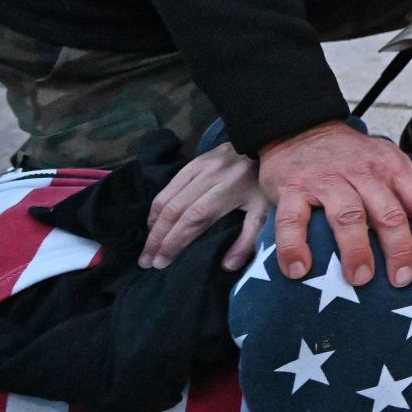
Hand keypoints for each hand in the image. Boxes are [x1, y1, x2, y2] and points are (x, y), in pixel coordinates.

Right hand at [139, 143, 267, 271]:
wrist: (266, 144)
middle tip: (146, 260)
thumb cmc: (264, 183)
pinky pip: (169, 185)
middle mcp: (210, 177)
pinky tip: (154, 222)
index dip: (174, 241)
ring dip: (153, 224)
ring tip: (147, 246)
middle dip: (158, 238)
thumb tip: (228, 266)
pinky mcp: (193, 162)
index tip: (160, 262)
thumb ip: (248, 239)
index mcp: (228, 190)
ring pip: (167, 197)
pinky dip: (157, 205)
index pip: (194, 219)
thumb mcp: (264, 211)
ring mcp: (199, 167)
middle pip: (175, 210)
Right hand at [259, 122, 411, 286]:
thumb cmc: (350, 156)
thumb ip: (411, 186)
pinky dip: (294, 247)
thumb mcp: (386, 159)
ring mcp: (326, 179)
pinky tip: (299, 270)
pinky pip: (293, 220)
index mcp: (390, 166)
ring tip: (359, 279)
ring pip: (348, 215)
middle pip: (388, 212)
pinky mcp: (292, 188)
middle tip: (402, 279)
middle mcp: (362, 171)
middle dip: (399, 249)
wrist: (300, 129)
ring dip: (356, 250)